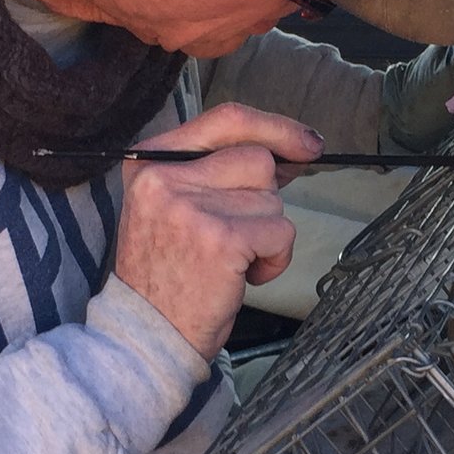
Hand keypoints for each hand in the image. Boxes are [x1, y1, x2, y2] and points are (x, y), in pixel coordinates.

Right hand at [111, 103, 322, 357]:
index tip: (308, 144)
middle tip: (242, 234)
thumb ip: (220, 172)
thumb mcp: (175, 206)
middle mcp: (164, 176)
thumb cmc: (169, 273)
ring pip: (272, 200)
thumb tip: (292, 149)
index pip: (226, 119)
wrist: (146, 335)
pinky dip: (274, 259)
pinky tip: (243, 277)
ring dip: (267, 235)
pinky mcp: (221, 239)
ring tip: (233, 262)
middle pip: (257, 159)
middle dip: (265, 198)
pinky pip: (280, 232)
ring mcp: (191, 206)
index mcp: (150, 160)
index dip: (275, 127)